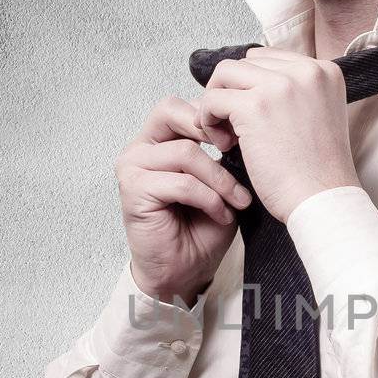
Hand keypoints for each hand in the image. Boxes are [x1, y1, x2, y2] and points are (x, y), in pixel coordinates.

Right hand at [114, 95, 253, 304]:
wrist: (186, 271)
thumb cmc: (203, 228)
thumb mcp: (222, 179)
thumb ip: (222, 149)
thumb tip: (243, 122)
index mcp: (159, 139)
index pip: (183, 105)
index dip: (215, 116)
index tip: (245, 138)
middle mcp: (141, 148)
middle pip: (172, 110)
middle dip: (210, 130)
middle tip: (237, 151)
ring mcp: (133, 167)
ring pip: (185, 152)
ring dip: (219, 178)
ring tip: (237, 200)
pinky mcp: (133, 191)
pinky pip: (181, 183)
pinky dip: (208, 198)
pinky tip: (221, 214)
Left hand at [196, 49, 360, 223]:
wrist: (323, 201)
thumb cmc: (317, 173)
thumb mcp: (317, 118)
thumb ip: (292, 95)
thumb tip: (244, 84)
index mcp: (324, 71)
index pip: (269, 59)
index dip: (251, 87)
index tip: (250, 117)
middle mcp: (306, 71)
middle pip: (245, 63)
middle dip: (233, 93)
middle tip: (234, 129)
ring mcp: (280, 85)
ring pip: (224, 74)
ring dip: (217, 103)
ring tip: (226, 136)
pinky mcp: (255, 106)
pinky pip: (213, 99)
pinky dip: (208, 120)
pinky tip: (223, 144)